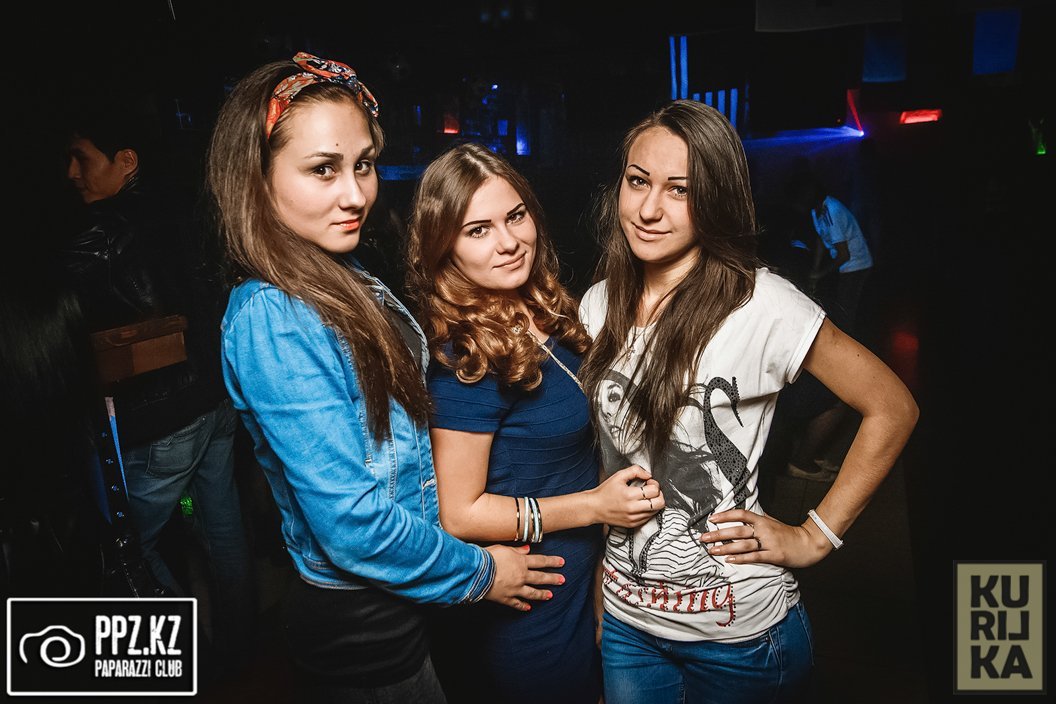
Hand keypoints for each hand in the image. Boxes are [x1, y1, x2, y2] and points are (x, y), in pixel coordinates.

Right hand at [483, 544, 564, 610]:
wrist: (476, 572)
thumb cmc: (487, 557)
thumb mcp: (503, 548)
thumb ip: (517, 550)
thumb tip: (528, 549)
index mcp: (521, 562)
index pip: (541, 561)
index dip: (552, 561)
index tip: (562, 563)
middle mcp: (521, 576)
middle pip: (540, 577)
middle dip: (552, 579)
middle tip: (562, 581)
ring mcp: (515, 589)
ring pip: (532, 592)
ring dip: (542, 594)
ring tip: (550, 595)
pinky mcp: (506, 598)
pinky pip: (516, 603)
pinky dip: (523, 606)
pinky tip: (528, 608)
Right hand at [591, 465, 664, 527]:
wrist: (594, 508)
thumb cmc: (605, 492)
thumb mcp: (618, 476)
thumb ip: (635, 471)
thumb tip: (648, 475)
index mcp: (630, 495)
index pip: (654, 490)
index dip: (654, 483)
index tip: (649, 482)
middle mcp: (633, 508)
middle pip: (660, 503)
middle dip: (659, 494)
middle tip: (651, 490)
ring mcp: (634, 518)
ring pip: (656, 511)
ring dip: (654, 503)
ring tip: (645, 497)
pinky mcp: (633, 524)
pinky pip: (648, 518)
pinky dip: (648, 510)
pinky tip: (640, 505)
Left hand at [700, 509, 832, 568]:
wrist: (808, 543)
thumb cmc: (788, 533)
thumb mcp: (772, 521)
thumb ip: (757, 519)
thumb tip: (742, 515)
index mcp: (763, 520)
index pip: (740, 514)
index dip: (725, 515)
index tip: (711, 519)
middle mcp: (764, 530)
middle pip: (737, 530)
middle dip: (718, 534)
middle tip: (703, 537)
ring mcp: (769, 543)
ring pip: (743, 544)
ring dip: (726, 548)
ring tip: (712, 550)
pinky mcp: (774, 556)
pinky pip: (754, 557)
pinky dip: (741, 558)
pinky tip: (729, 560)